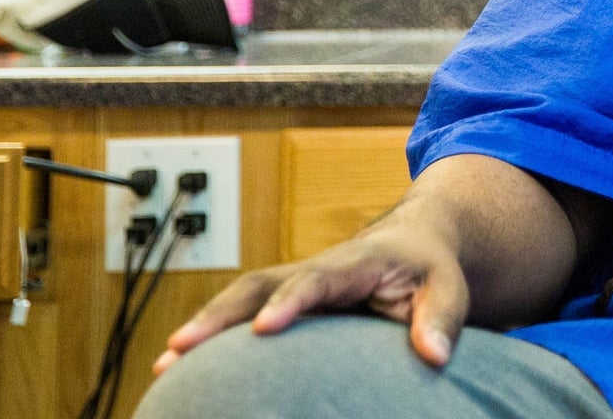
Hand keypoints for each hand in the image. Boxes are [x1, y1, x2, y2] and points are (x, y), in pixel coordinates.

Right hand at [155, 211, 469, 376]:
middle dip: (218, 315)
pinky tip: (180, 370)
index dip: (290, 301)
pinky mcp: (284, 301)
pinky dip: (211, 338)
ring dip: (203, 327)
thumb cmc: (430, 268)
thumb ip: (442, 318)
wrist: (417, 242)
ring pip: (240, 299)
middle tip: (179, 348)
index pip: (317, 278)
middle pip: (258, 284)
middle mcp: (316, 269)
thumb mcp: (449, 288)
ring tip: (164, 366)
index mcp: (355, 262)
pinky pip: (242, 315)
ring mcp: (294, 284)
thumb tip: (434, 356)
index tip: (264, 329)